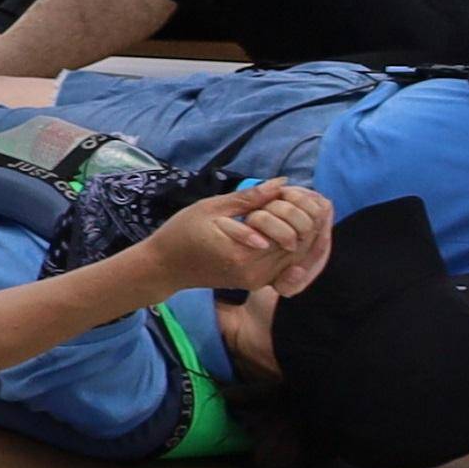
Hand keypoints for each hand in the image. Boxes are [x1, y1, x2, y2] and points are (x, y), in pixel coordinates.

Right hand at [152, 181, 331, 301]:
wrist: (165, 267)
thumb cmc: (181, 233)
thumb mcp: (210, 208)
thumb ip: (249, 198)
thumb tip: (281, 183)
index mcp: (242, 252)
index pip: (290, 229)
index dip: (297, 208)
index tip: (291, 192)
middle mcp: (254, 271)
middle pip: (298, 244)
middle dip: (303, 221)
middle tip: (297, 200)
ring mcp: (257, 280)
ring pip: (297, 256)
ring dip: (300, 233)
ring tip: (293, 212)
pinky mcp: (257, 283)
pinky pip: (286, 264)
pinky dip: (291, 246)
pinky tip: (286, 230)